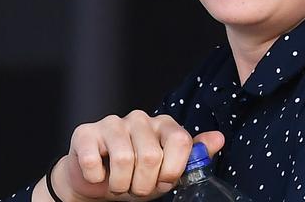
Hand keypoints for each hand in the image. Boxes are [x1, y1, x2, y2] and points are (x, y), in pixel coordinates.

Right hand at [48, 110, 223, 201]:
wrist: (97, 182)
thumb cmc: (137, 175)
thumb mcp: (169, 170)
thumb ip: (195, 156)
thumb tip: (219, 138)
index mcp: (164, 124)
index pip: (182, 142)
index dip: (173, 170)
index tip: (163, 180)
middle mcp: (140, 118)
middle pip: (152, 156)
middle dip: (144, 184)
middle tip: (137, 186)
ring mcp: (112, 123)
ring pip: (125, 160)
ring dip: (121, 185)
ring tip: (120, 183)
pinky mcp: (86, 133)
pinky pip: (93, 161)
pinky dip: (97, 178)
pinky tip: (99, 174)